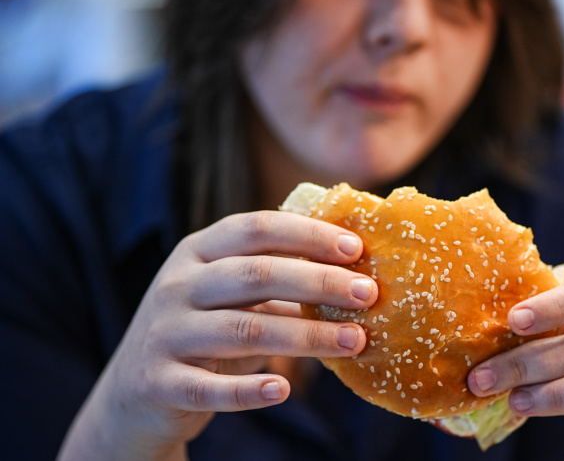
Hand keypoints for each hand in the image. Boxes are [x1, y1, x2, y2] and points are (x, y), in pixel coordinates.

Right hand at [59, 211, 377, 459]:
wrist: (132, 395)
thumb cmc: (205, 334)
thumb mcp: (233, 298)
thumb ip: (278, 281)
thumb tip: (355, 274)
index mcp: (197, 251)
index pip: (256, 228)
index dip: (308, 234)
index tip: (356, 247)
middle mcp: (177, 285)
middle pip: (255, 274)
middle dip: (319, 281)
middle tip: (369, 293)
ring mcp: (164, 333)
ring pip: (242, 330)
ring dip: (306, 337)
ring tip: (355, 342)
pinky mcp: (158, 383)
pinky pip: (209, 388)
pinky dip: (249, 390)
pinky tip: (285, 389)